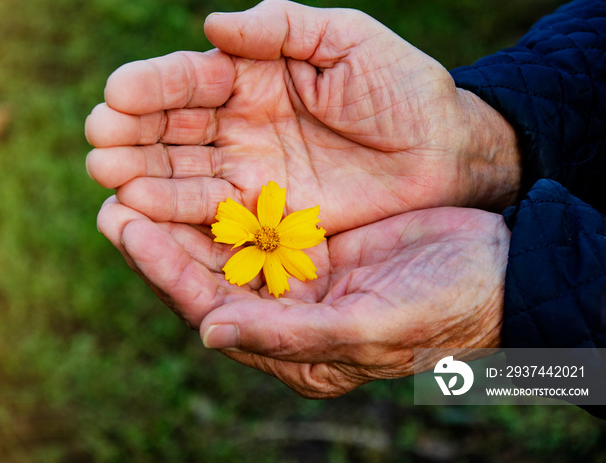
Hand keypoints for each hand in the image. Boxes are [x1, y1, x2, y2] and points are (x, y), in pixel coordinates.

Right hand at [85, 0, 519, 234]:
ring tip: (107, 175)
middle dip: (133, 133)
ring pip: (183, 172)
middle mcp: (241, 122)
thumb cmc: (402, 88)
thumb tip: (212, 26)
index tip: (116, 95)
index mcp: (255, 74)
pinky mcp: (265, 212)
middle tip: (98, 140)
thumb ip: (282, 26)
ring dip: (142, 174)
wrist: (444, 152)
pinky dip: (176, 211)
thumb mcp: (347, 40)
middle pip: (174, 127)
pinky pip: (212, 211)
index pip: (192, 79)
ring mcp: (250, 170)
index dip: (153, 86)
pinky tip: (141, 209)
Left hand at [98, 198, 509, 397]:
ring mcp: (299, 277)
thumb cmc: (445, 309)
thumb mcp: (370, 324)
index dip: (165, 269)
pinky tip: (200, 165)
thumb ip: (290, 335)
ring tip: (139, 174)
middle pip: (207, 274)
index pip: (212, 308)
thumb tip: (208, 334)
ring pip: (226, 244)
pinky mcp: (314, 243)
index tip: (125, 225)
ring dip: (185, 210)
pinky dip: (227, 195)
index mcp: (293, 348)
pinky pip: (259, 218)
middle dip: (160, 237)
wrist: (499, 271)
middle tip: (113, 192)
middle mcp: (286, 315)